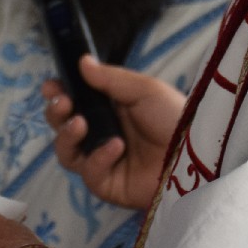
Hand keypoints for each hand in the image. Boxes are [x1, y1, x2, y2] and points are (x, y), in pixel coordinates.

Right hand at [43, 57, 184, 211]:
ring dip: (66, 135)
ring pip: (66, 152)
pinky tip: (115, 147)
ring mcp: (103, 161)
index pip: (74, 101)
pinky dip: (98, 158)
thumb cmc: (174, 117)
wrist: (196, 153)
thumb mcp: (144, 90)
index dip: (58, 94)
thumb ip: (110, 78)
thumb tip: (81, 62)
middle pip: (62, 126)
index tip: (51, 86)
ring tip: (79, 124)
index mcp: (110, 109)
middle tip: (63, 103)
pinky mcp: (108, 185)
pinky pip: (89, 172)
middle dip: (55, 113)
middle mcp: (102, 134)